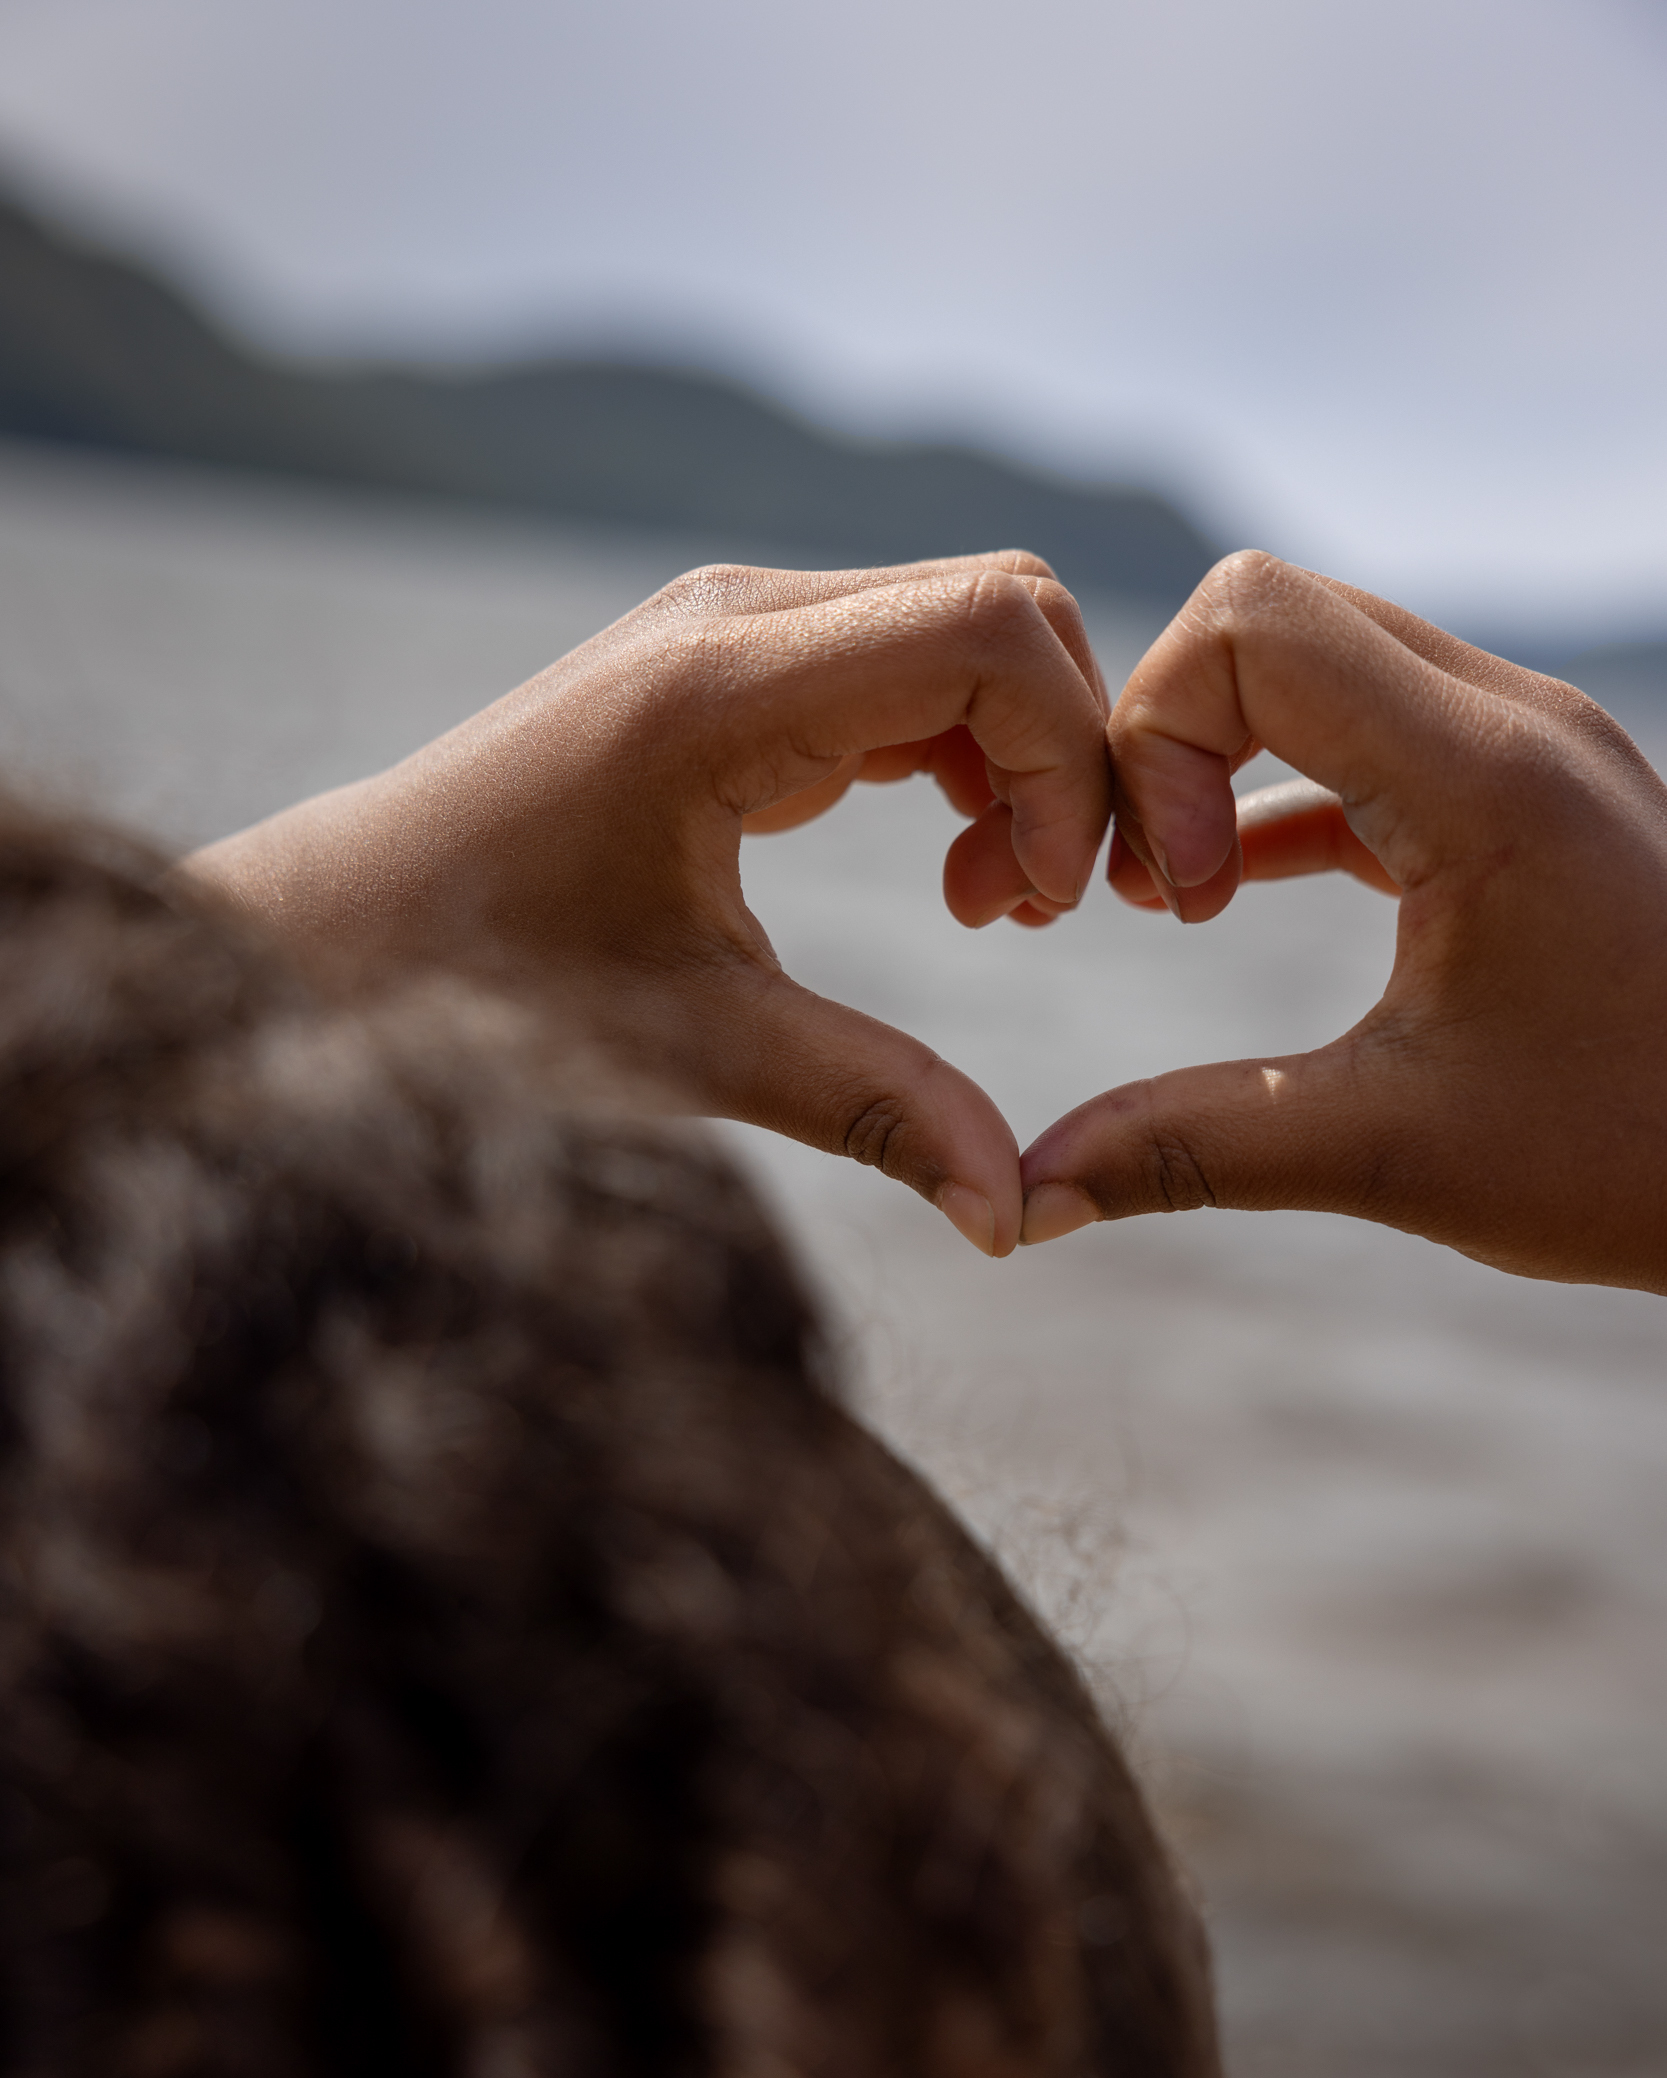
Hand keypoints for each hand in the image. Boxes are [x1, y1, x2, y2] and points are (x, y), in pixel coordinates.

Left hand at [179, 555, 1111, 1256]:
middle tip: (1037, 912)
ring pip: (964, 632)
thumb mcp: (695, 1053)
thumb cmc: (489, 990)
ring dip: (1018, 763)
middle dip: (1067, 756)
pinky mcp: (733, 665)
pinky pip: (905, 668)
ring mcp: (734, 629)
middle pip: (1004, 608)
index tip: (1051, 906)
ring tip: (991, 909)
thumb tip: (1014, 1220)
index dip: (1072, 763)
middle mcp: (737, 619)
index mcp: (722, 689)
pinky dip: (962, 762)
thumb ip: (874, 1109)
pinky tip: (950, 880)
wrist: (344, 934)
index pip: (991, 634)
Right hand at [1020, 552, 1666, 1292]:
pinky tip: (1230, 899)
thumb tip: (1028, 1197)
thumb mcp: (1396, 1155)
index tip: (1165, 901)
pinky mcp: (1527, 791)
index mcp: (1484, 776)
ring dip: (1218, 761)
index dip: (1153, 744)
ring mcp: (1527, 745)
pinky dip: (1278, 792)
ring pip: (1317, 661)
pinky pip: (1365, 732)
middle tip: (1147, 893)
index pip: (1249, 625)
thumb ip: (1193, 1149)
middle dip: (1165, 739)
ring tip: (1179, 903)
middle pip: (1270, 613)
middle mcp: (1512, 720)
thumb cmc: (1637, 1156)